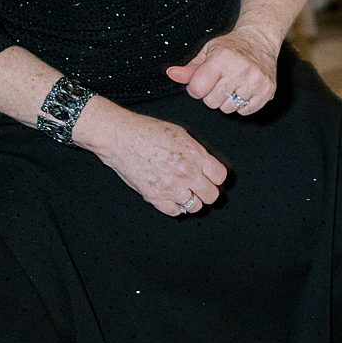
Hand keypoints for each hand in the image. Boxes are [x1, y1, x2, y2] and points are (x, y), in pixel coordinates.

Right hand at [75, 97, 227, 216]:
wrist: (121, 137)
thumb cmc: (147, 131)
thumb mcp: (180, 134)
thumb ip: (196, 152)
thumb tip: (206, 165)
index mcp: (195, 154)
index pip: (220, 176)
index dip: (216, 178)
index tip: (212, 178)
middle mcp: (186, 173)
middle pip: (211, 195)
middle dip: (207, 192)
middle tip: (200, 188)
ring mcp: (171, 187)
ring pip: (195, 206)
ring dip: (192, 200)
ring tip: (184, 192)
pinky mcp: (155, 196)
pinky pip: (175, 212)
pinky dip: (175, 206)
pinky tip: (171, 197)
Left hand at [166, 25, 277, 113]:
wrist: (260, 40)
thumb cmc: (231, 46)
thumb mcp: (208, 51)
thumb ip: (190, 68)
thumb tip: (172, 74)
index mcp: (222, 58)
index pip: (197, 89)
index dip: (196, 88)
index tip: (203, 81)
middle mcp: (240, 69)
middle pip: (212, 102)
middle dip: (212, 94)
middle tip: (220, 81)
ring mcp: (256, 81)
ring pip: (228, 109)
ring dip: (227, 100)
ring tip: (233, 85)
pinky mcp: (268, 90)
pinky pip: (245, 111)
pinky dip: (242, 104)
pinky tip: (244, 89)